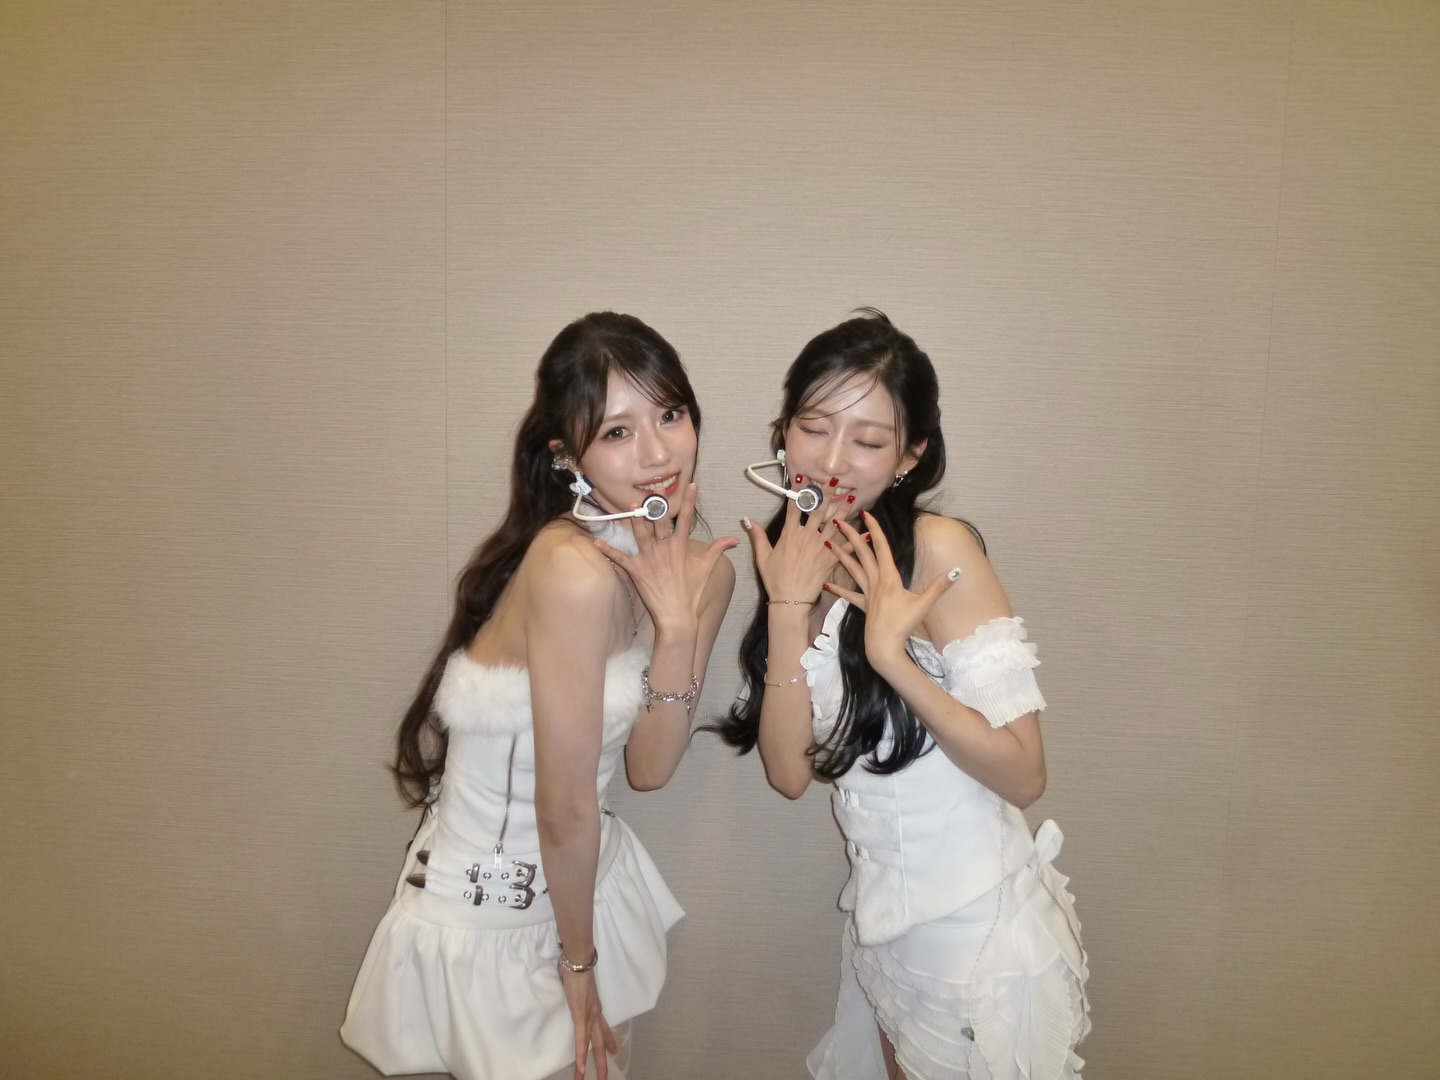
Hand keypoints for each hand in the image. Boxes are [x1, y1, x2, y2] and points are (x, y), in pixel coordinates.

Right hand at [560, 965, 616, 1079]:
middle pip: (601, 1042)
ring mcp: (589, 1016)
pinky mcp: (580, 1016)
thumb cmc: (576, 968)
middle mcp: (595, 1013)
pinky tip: (581, 1069)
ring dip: (594, 1065)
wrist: (578, 960)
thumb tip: (573, 989)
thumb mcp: (579, 983)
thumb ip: (579, 991)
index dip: (610, 1040)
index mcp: (595, 1006)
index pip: (604, 1027)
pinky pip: (581, 1041)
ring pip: (593, 1046)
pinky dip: (581, 1056)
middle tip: (605, 1076)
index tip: (615, 1050)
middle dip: (603, 1060)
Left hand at [593, 482, 737, 635]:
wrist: (677, 616)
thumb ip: (718, 549)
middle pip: (659, 522)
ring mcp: (649, 559)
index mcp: (680, 547)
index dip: (689, 501)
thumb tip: (735, 538)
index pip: (686, 519)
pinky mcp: (636, 571)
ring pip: (640, 534)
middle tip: (653, 491)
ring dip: (635, 520)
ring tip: (630, 506)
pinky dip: (608, 550)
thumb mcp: (706, 568)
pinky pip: (620, 558)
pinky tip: (596, 541)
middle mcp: (664, 549)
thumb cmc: (692, 592)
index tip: (692, 485)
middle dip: (656, 506)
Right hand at [741, 474, 848, 607]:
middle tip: (835, 479)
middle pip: (818, 510)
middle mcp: (806, 537)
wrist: (790, 600)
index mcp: (790, 534)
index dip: (798, 491)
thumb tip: (748, 520)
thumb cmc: (775, 580)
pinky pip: (846, 546)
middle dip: (827, 493)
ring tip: (852, 495)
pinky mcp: (830, 559)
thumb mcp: (763, 557)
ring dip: (844, 509)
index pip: (794, 507)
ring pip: (834, 523)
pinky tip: (867, 531)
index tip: (803, 477)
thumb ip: (758, 536)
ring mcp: (820, 547)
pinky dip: (857, 539)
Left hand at [824, 511, 961, 669]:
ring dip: (841, 555)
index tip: (866, 514)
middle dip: (850, 535)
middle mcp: (876, 582)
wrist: (884, 647)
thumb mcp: (924, 605)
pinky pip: (849, 594)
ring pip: (852, 569)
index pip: (882, 547)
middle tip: (838, 520)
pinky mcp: (863, 606)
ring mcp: (867, 594)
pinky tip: (826, 583)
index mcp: (890, 577)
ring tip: (827, 543)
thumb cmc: (903, 626)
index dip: (875, 529)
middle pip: (862, 554)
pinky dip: (838, 588)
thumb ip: (939, 587)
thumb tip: (957, 571)